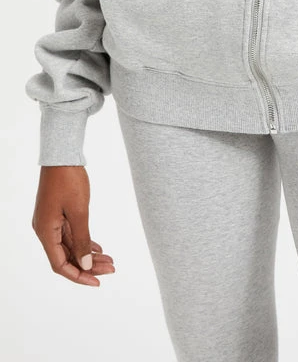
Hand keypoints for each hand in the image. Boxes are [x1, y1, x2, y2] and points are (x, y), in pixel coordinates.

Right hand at [32, 166, 115, 285]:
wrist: (62, 155)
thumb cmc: (68, 180)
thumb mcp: (79, 212)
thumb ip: (82, 240)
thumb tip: (85, 265)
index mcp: (46, 232)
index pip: (60, 265)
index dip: (78, 276)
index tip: (97, 282)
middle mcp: (45, 230)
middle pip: (67, 257)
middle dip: (88, 265)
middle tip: (112, 269)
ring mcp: (51, 222)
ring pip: (71, 246)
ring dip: (89, 254)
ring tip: (110, 260)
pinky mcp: (58, 214)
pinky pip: (71, 234)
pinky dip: (85, 242)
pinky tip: (98, 248)